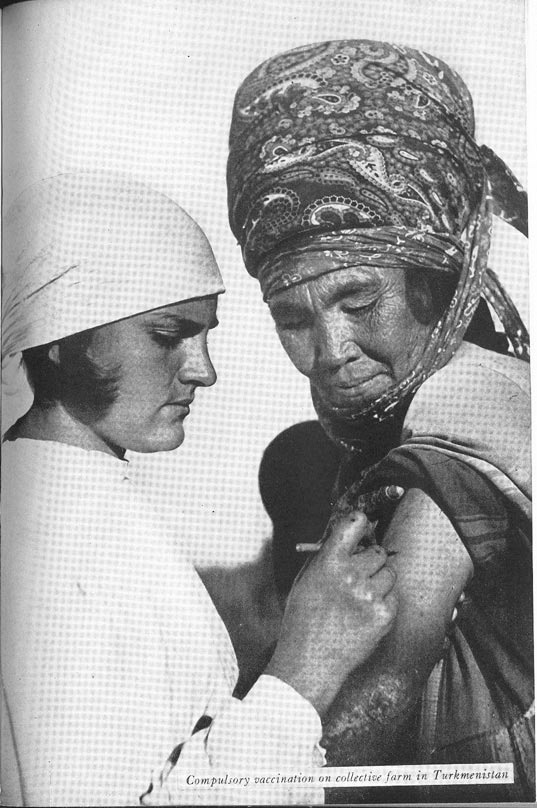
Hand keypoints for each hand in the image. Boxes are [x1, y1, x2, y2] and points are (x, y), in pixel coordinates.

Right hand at [265, 511, 396, 715]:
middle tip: (359, 573)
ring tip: (360, 597)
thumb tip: (346, 532)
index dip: (360, 524)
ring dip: (379, 580)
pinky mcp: (384, 616)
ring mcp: (370, 596)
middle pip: (377, 551)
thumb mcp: (306, 579)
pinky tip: (365, 613)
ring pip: (389, 573)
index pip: (355, 523)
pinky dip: (384, 601)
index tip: (362, 528)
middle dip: (370, 559)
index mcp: (329, 561)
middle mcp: (352, 575)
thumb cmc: (304, 618)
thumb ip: (326, 554)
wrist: (310, 662)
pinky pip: (394, 596)